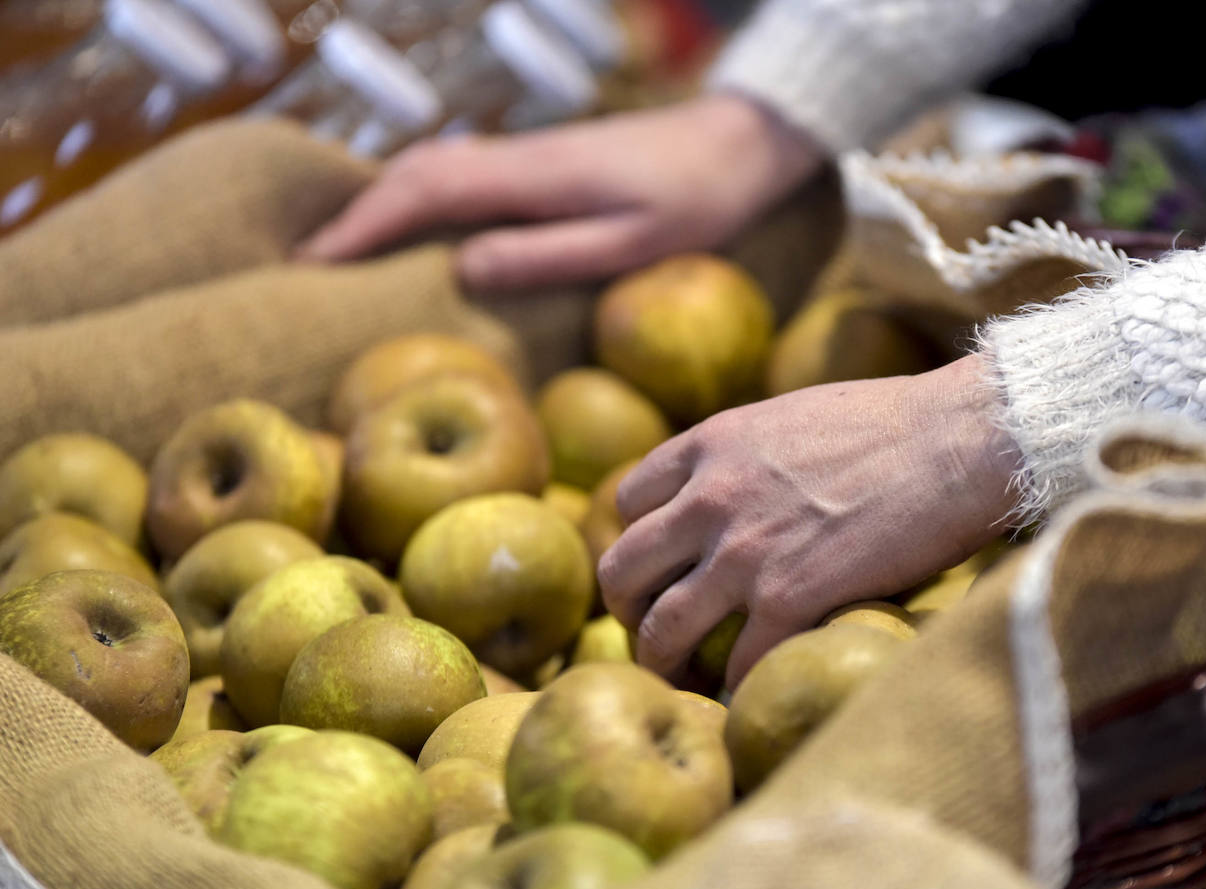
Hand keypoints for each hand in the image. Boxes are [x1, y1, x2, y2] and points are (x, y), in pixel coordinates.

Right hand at [297, 93, 823, 291]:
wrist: (739, 142)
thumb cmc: (697, 202)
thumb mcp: (631, 243)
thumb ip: (549, 255)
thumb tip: (463, 268)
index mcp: (533, 178)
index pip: (425, 192)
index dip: (363, 226)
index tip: (313, 265)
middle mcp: (519, 157)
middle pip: (415, 172)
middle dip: (355, 216)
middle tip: (305, 267)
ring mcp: (529, 155)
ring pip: (433, 166)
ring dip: (381, 202)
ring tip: (342, 250)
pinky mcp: (542, 163)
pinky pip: (460, 172)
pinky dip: (417, 194)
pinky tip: (412, 223)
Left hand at [597, 355, 1021, 689]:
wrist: (958, 440)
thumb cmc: (897, 422)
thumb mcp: (794, 415)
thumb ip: (752, 452)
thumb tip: (752, 483)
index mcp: (711, 445)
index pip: (629, 501)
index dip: (638, 539)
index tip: (659, 566)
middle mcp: (710, 499)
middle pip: (622, 569)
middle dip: (627, 608)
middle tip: (651, 630)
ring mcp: (745, 554)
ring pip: (662, 628)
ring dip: (663, 661)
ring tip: (681, 680)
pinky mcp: (790, 600)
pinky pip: (738, 665)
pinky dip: (736, 690)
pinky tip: (747, 699)